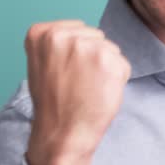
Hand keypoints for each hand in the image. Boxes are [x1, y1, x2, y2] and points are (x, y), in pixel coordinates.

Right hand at [23, 20, 130, 164]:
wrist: (61, 134)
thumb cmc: (53, 103)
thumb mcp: (41, 64)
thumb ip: (58, 44)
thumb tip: (85, 34)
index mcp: (41, 34)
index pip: (76, 29)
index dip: (74, 54)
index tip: (64, 72)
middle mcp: (62, 36)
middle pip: (94, 36)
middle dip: (91, 57)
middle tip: (76, 83)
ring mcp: (86, 46)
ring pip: (110, 49)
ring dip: (105, 68)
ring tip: (87, 88)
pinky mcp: (108, 60)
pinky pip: (123, 64)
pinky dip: (117, 79)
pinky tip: (99, 92)